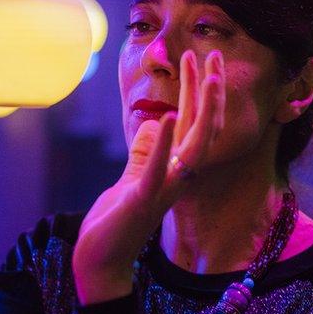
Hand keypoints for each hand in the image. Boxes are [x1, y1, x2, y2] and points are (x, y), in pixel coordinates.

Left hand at [72, 49, 225, 303]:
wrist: (102, 261)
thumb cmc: (116, 221)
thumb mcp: (131, 178)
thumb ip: (146, 153)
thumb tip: (156, 124)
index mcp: (175, 170)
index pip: (197, 124)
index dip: (201, 91)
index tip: (202, 58)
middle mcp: (178, 177)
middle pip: (203, 127)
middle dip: (208, 89)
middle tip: (211, 52)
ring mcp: (164, 189)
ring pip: (195, 146)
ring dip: (202, 110)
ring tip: (206, 77)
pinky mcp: (142, 199)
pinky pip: (159, 169)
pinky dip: (165, 143)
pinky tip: (169, 116)